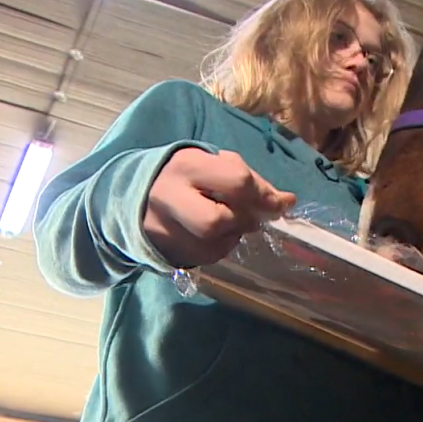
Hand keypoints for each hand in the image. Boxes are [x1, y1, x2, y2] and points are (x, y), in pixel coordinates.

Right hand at [144, 148, 295, 267]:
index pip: (235, 181)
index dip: (264, 196)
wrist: (135, 193)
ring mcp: (162, 228)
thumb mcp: (215, 164)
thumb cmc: (189, 176)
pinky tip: (218, 235)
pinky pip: (205, 257)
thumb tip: (286, 202)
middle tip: (253, 218)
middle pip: (216, 220)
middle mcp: (169, 197)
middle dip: (243, 221)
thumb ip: (250, 180)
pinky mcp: (164, 250)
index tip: (280, 204)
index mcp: (187, 166)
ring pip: (212, 244)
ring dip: (234, 236)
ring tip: (233, 223)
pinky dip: (222, 247)